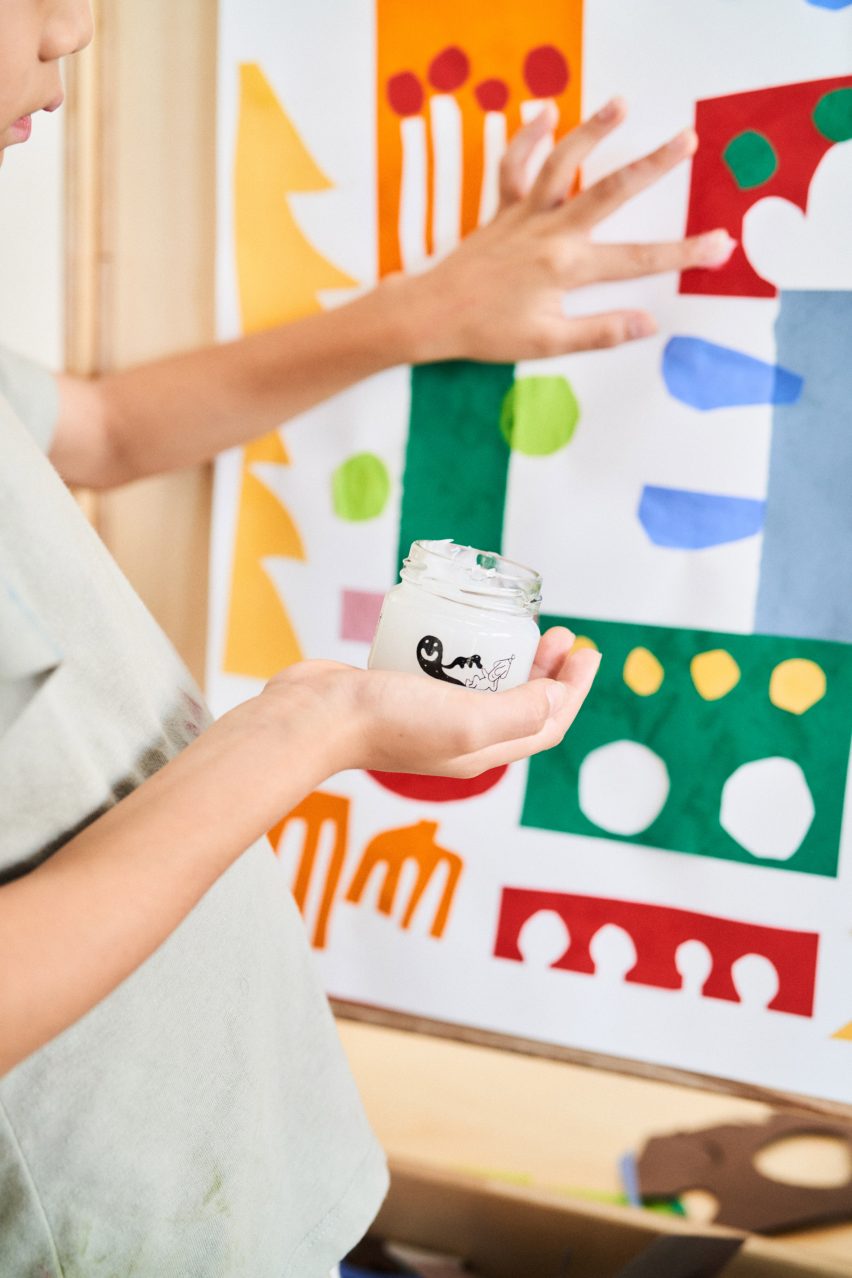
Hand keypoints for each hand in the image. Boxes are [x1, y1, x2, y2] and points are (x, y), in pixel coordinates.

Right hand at [260, 627, 599, 779]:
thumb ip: (516, 713)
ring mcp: (429, 716)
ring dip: (513, 661)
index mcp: (480, 751)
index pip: (546, 724)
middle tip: (561, 635)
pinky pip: (449, 672)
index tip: (588, 652)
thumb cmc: (386, 720)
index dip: (573, 691)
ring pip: (486, 688)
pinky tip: (464, 630)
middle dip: (549, 673)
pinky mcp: (402, 693)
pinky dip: (468, 653)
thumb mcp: (467, 720)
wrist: (314, 717)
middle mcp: (459, 738)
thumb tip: (556, 698)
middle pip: (521, 706)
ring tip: (522, 629)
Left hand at [401, 98, 734, 362]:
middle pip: (610, 191)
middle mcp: (550, 232)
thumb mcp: (548, 343)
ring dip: (592, 131)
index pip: (639, 259)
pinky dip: (527, 138)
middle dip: (652, 165)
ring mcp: (525, 216)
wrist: (430, 315)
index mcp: (567, 267)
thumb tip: (649, 323)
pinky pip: (514, 167)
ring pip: (563, 164)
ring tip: (622, 104)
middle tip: (687, 140)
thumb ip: (601, 331)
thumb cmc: (488, 333)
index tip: (721, 245)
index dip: (685, 253)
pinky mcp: (501, 211)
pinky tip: (547, 113)